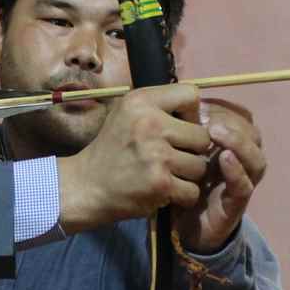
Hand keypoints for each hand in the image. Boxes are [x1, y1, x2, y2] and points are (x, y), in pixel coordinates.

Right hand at [55, 84, 210, 232]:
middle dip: (192, 150)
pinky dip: (183, 196)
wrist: (86, 185)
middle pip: (202, 136)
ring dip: (187, 175)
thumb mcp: (126, 113)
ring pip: (200, 166)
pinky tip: (166, 192)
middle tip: (173, 157)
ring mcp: (157, 155)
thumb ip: (160, 107)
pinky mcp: (160, 184)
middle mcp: (150, 124)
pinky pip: (192, 190)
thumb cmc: (111, 149)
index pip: (191, 94)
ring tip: (167, 175)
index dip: (192, 114)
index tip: (179, 128)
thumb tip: (201, 113)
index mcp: (141, 101)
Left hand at [174, 97, 266, 252]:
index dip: (224, 108)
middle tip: (207, 118)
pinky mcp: (237, 204)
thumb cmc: (182, 182)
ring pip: (256, 159)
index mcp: (231, 145)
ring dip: (238, 142)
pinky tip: (224, 159)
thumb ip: (185, 129)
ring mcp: (243, 182)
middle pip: (252, 135)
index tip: (200, 105)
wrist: (182, 225)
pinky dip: (236, 171)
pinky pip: (244, 185)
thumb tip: (179, 99)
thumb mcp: (181, 151)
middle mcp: (242, 161)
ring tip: (216, 133)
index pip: (241, 118)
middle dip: (231, 122)